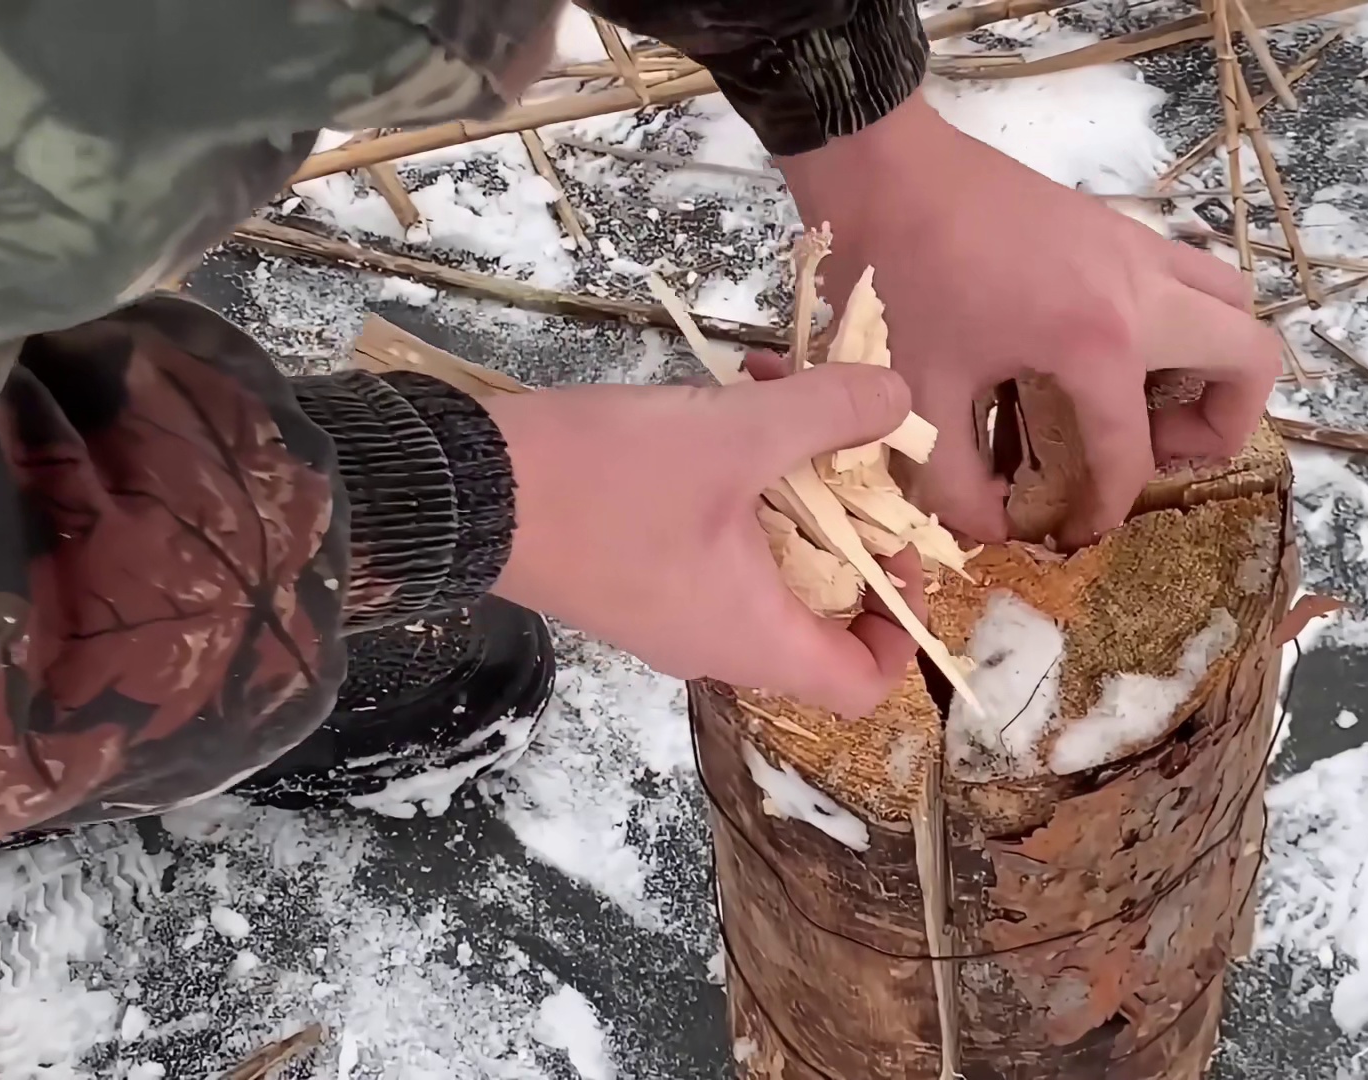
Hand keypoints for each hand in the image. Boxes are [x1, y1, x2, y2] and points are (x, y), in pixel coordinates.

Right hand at [483, 362, 924, 716]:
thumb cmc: (608, 481)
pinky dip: (736, 486)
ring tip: (775, 392)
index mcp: (755, 637)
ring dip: (788, 485)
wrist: (466, 493)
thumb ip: (829, 415)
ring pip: (765, 566)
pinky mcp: (631, 578)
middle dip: (845, 526)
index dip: (900, 629)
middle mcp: (716, 643)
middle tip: (842, 451)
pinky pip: (713, 548)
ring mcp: (668, 615)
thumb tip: (900, 403)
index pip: (861, 685)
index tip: (896, 549)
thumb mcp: (736, 433)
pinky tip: (723, 404)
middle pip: (819, 613)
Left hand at [779, 96, 1281, 548]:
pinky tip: (1114, 350)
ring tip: (1152, 398)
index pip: (1132, 450)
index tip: (1079, 531)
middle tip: (1156, 446)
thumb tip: (993, 529)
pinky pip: (1192, 276)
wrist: (887, 166)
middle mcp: (1141, 292)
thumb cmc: (899, 275)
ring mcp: (1138, 249)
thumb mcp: (919, 393)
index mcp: (1097, 341)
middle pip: (1250, 359)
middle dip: (1220, 424)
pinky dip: (1185, 320)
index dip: (1109, 507)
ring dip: (1217, 363)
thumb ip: (955, 481)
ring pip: (1234, 306)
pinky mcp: (1119, 227)